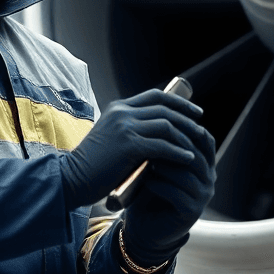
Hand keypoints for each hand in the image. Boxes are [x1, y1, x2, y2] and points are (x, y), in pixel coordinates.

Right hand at [60, 89, 206, 209]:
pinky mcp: (129, 145)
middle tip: (202, 129)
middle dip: (188, 118)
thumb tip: (160, 133)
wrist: (72, 178)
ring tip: (197, 146)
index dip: (179, 102)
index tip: (195, 112)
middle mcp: (122, 112)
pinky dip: (179, 152)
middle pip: (165, 108)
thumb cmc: (93, 165)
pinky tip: (188, 158)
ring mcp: (125, 127)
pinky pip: (163, 146)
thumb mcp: (112, 139)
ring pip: (167, 125)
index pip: (156, 96)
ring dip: (186, 136)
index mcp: (119, 108)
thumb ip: (132, 131)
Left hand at [122, 119, 215, 267]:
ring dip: (165, 163)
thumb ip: (164, 143)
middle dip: (173, 143)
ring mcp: (202, 196)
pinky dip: (160, 184)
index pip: (204, 138)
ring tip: (146, 157)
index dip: (187, 126)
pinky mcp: (191, 212)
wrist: (144, 225)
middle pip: (196, 153)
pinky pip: (177, 193)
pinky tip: (145, 181)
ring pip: (187, 172)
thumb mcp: (158, 162)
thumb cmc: (149, 190)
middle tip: (151, 134)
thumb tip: (156, 110)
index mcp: (203, 163)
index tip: (163, 117)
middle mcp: (208, 178)